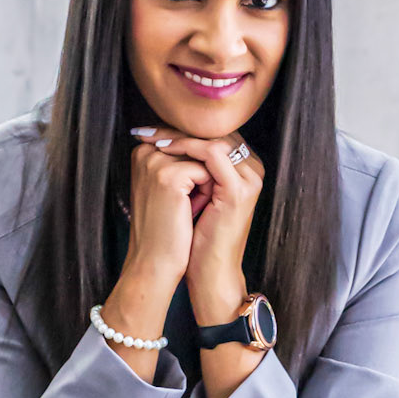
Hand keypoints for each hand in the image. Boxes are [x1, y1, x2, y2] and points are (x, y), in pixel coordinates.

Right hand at [122, 130, 214, 289]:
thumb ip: (183, 159)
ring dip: (208, 184)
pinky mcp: (168, 175)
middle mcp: (146, 151)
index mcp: (143, 150)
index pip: (190, 141)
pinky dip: (207, 193)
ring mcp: (155, 162)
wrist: (156, 262)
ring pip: (206, 159)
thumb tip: (215, 141)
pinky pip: (207, 172)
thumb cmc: (168, 227)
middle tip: (183, 205)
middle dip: (204, 175)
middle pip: (199, 147)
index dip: (198, 169)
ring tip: (186, 208)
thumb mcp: (172, 187)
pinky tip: (190, 212)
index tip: (180, 196)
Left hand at [130, 127, 264, 324]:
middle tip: (145, 127)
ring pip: (213, 138)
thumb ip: (192, 168)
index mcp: (246, 170)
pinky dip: (185, 148)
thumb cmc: (199, 236)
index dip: (182, 129)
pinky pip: (211, 154)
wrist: (210, 270)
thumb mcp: (195, 194)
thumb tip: (164, 140)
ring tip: (151, 137)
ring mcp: (249, 179)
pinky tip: (162, 149)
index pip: (214, 135)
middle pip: (215, 132)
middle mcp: (253, 170)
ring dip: (178, 135)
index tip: (150, 128)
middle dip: (178, 127)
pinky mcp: (237, 190)